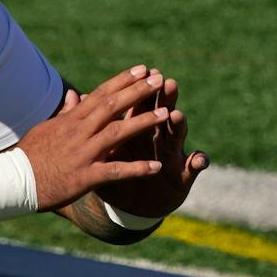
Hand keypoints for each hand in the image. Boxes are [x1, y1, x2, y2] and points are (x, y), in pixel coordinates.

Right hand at [16, 65, 177, 212]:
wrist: (11, 182)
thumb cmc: (27, 156)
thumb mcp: (44, 128)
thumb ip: (64, 112)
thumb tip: (73, 93)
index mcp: (70, 121)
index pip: (100, 94)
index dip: (123, 81)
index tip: (143, 70)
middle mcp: (77, 133)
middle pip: (112, 107)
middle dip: (138, 92)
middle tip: (160, 80)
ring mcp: (82, 154)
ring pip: (116, 133)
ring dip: (142, 123)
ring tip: (166, 114)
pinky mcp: (84, 177)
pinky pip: (114, 171)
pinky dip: (136, 169)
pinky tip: (155, 167)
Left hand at [90, 72, 208, 218]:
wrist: (134, 206)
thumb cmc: (116, 174)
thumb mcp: (101, 151)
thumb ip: (92, 125)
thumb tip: (76, 97)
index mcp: (137, 132)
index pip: (140, 106)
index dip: (141, 90)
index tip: (144, 70)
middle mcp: (157, 140)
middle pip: (161, 115)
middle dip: (165, 100)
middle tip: (168, 83)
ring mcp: (171, 156)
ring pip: (176, 138)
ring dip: (178, 127)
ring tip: (177, 115)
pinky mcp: (182, 176)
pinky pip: (191, 168)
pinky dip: (197, 163)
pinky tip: (200, 159)